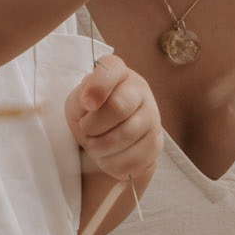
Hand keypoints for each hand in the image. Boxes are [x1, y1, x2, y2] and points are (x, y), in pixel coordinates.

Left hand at [66, 54, 163, 187]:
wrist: (107, 138)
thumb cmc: (90, 114)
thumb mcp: (78, 102)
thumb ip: (80, 97)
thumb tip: (89, 101)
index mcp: (118, 72)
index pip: (111, 70)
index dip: (97, 88)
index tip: (86, 104)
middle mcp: (140, 89)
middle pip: (117, 107)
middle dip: (92, 125)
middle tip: (85, 130)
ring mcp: (152, 116)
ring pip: (124, 137)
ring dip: (99, 148)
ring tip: (94, 145)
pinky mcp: (156, 143)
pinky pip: (131, 160)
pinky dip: (112, 164)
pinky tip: (108, 156)